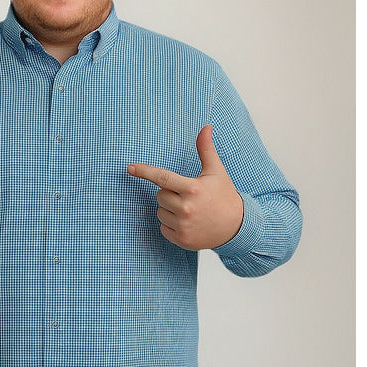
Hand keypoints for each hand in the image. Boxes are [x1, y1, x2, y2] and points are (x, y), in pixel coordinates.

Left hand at [127, 125, 243, 249]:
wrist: (237, 227)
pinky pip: (163, 227)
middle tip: (189, 196)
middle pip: (160, 195)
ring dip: (169, 210)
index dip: (144, 171)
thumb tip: (205, 127)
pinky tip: (188, 223)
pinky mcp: (182, 240)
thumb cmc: (224, 195)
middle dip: (170, 193)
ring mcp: (183, 226)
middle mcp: (186, 208)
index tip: (130, 168)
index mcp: (193, 189)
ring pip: (160, 212)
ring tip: (190, 210)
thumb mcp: (216, 171)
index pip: (162, 177)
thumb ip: (206, 149)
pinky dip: (171, 225)